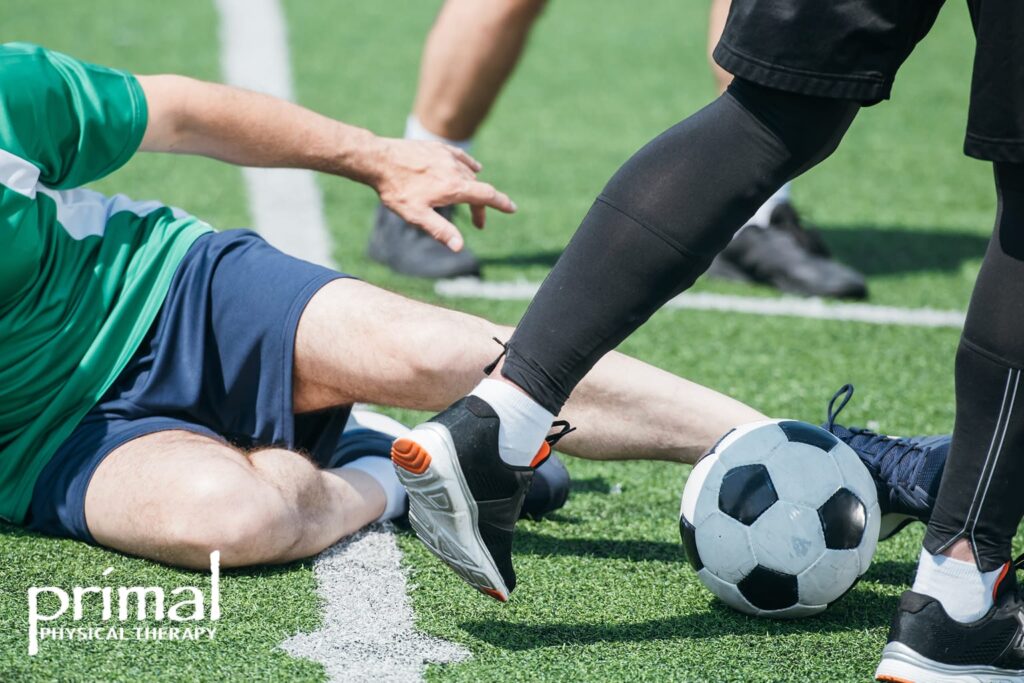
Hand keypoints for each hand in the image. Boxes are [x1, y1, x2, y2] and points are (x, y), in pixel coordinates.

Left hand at [371, 138, 516, 250]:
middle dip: (480, 207)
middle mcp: (455, 170)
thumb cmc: (396, 190)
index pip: (486, 196)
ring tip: (468, 201)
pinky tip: (473, 168)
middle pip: (477, 189)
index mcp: (453, 188)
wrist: (378, 160)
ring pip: (468, 174)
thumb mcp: (416, 215)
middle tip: (477, 223)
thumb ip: (440, 230)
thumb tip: (459, 247)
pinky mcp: (438, 148)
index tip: (512, 209)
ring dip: (473, 189)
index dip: (502, 203)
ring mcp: (447, 157)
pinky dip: (470, 166)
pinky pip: (461, 157)